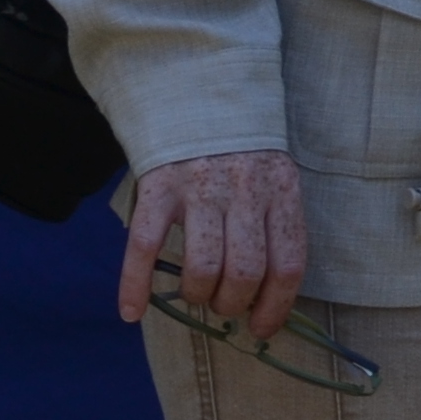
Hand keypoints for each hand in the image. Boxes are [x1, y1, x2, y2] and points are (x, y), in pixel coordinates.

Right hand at [117, 148, 308, 341]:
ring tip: (196, 294)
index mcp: (281, 189)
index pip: (288, 264)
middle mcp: (244, 189)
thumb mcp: (274, 175)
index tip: (262, 328)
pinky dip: (135, 285)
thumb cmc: (242, 147)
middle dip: (233, 303)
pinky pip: (144, 246)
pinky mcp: (158, 185)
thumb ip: (273, 224)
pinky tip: (132, 310)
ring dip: (198, 296)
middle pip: (245, 272)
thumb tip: (267, 297)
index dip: (276, 307)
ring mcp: (199, 187)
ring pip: (202, 267)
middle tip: (224, 303)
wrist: (198, 91)